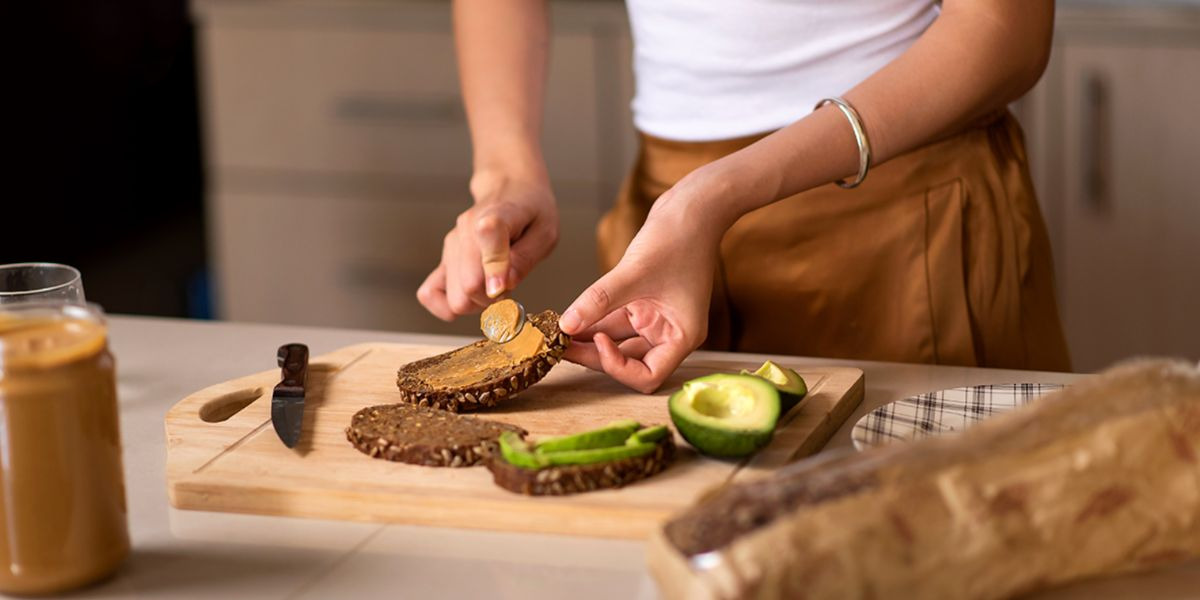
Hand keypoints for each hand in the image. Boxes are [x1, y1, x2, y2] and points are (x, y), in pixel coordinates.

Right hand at [418, 174, 557, 319]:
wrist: (509, 189)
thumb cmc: (530, 213)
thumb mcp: (545, 232)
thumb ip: (525, 259)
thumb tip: (502, 286)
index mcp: (495, 216)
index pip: (487, 240)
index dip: (496, 271)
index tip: (506, 288)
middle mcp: (466, 229)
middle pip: (468, 286)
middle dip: (493, 299)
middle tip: (509, 289)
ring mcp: (451, 245)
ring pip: (454, 297)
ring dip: (477, 303)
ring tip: (494, 288)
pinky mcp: (442, 259)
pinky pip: (429, 294)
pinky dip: (447, 306)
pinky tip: (469, 298)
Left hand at [559, 170, 730, 392]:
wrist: (694, 206)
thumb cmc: (679, 237)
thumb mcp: (634, 271)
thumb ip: (598, 300)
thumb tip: (567, 324)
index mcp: (681, 336)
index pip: (649, 376)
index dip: (619, 367)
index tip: (597, 342)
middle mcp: (670, 332)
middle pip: (629, 361)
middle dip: (594, 355)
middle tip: (559, 345)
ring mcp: (656, 318)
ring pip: (618, 341)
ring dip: (589, 339)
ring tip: (557, 333)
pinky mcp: (644, 302)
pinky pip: (615, 321)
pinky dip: (594, 320)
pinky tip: (569, 317)